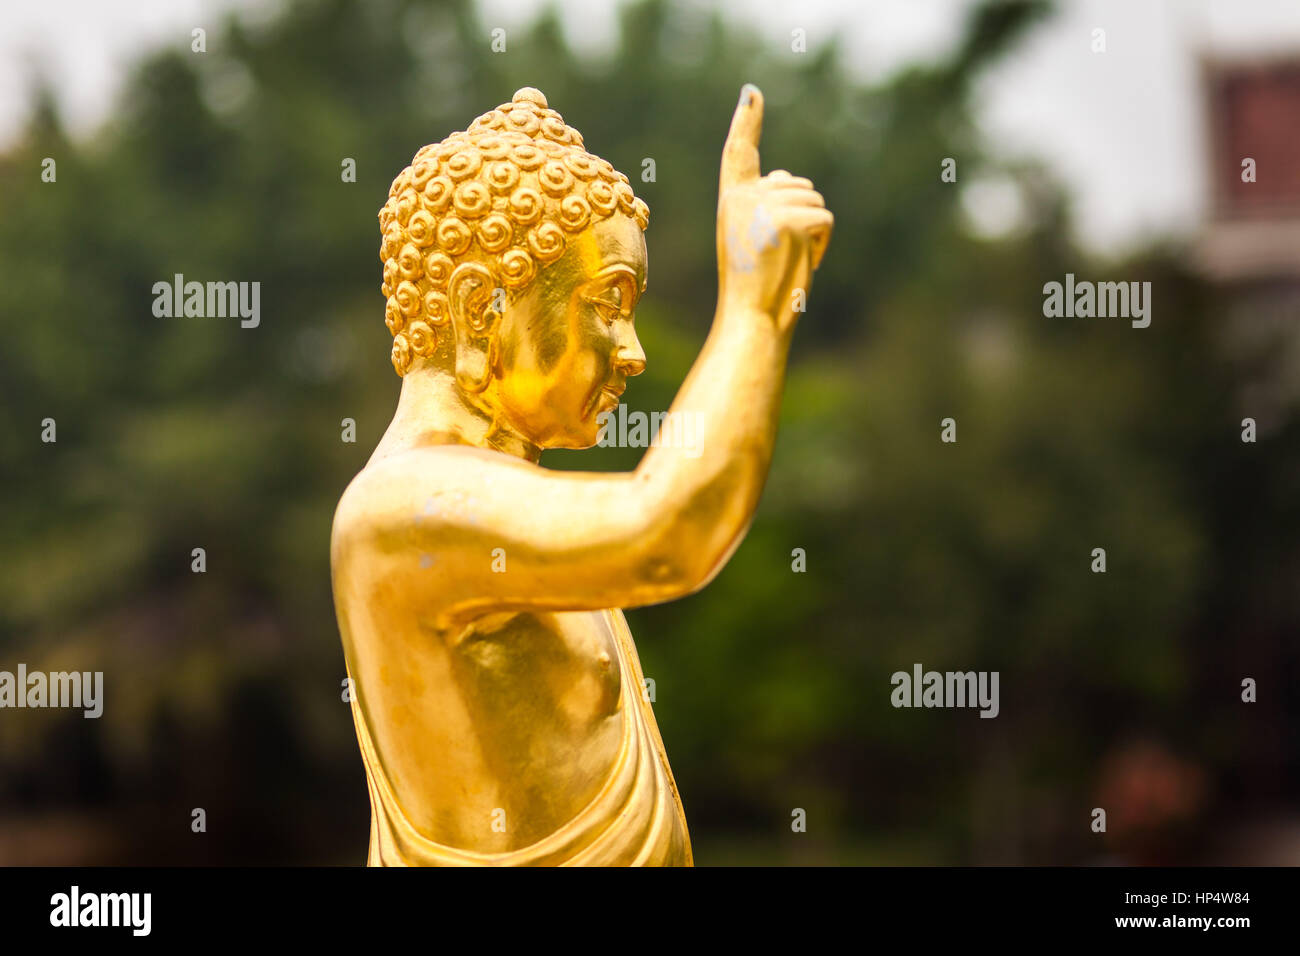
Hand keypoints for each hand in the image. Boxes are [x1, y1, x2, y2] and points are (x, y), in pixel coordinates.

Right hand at [716, 84, 831, 333]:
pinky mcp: (788, 220)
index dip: (747, 121)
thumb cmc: (755, 284)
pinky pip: (824, 220)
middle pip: (799, 185)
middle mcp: (745, 197)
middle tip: (780, 254)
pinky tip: (801, 261)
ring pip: (815, 202)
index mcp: (732, 200)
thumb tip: (788, 177)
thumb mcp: (754, 236)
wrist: (751, 317)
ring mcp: (766, 207)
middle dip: (804, 217)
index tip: (751, 93)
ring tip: (787, 260)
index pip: (739, 152)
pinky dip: (822, 244)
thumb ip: (767, 202)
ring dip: (813, 233)